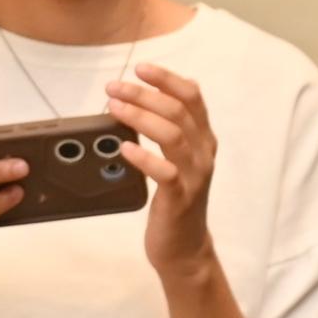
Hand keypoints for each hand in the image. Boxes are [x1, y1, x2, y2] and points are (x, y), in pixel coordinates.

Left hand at [111, 58, 225, 282]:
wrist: (185, 248)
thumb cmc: (176, 201)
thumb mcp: (178, 161)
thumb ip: (170, 132)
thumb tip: (141, 102)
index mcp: (204, 140)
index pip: (192, 97)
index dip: (167, 78)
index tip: (140, 68)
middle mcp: (204, 154)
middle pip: (178, 111)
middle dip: (144, 94)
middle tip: (113, 88)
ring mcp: (195, 176)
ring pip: (173, 135)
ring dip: (140, 117)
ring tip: (114, 108)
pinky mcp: (180, 199)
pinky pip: (165, 172)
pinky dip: (144, 157)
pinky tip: (125, 148)